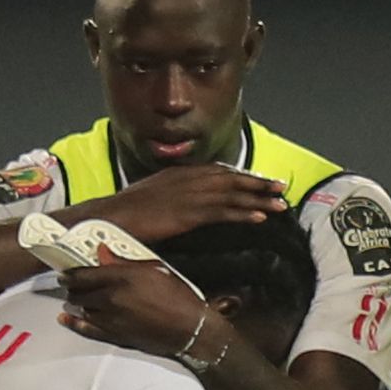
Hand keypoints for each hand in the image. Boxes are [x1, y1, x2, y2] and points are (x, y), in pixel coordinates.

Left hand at [59, 254, 224, 359]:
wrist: (189, 328)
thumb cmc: (177, 296)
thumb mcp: (154, 269)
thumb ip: (123, 262)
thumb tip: (103, 253)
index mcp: (121, 277)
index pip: (84, 274)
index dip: (71, 272)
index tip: (67, 271)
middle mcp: (111, 298)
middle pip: (79, 292)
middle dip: (73, 287)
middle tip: (71, 283)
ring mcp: (111, 319)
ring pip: (82, 309)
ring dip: (76, 303)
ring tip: (73, 298)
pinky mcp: (114, 335)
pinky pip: (87, 329)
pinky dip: (74, 324)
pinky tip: (67, 319)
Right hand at [82, 164, 286, 242]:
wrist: (110, 217)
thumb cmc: (124, 212)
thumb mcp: (151, 196)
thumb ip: (170, 194)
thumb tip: (181, 202)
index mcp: (180, 174)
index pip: (218, 171)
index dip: (241, 176)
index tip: (258, 180)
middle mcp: (188, 179)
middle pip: (231, 179)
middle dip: (258, 183)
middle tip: (280, 187)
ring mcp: (190, 195)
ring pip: (233, 195)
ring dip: (259, 198)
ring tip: (280, 203)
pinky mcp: (189, 214)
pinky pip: (224, 213)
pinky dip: (244, 213)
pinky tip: (260, 218)